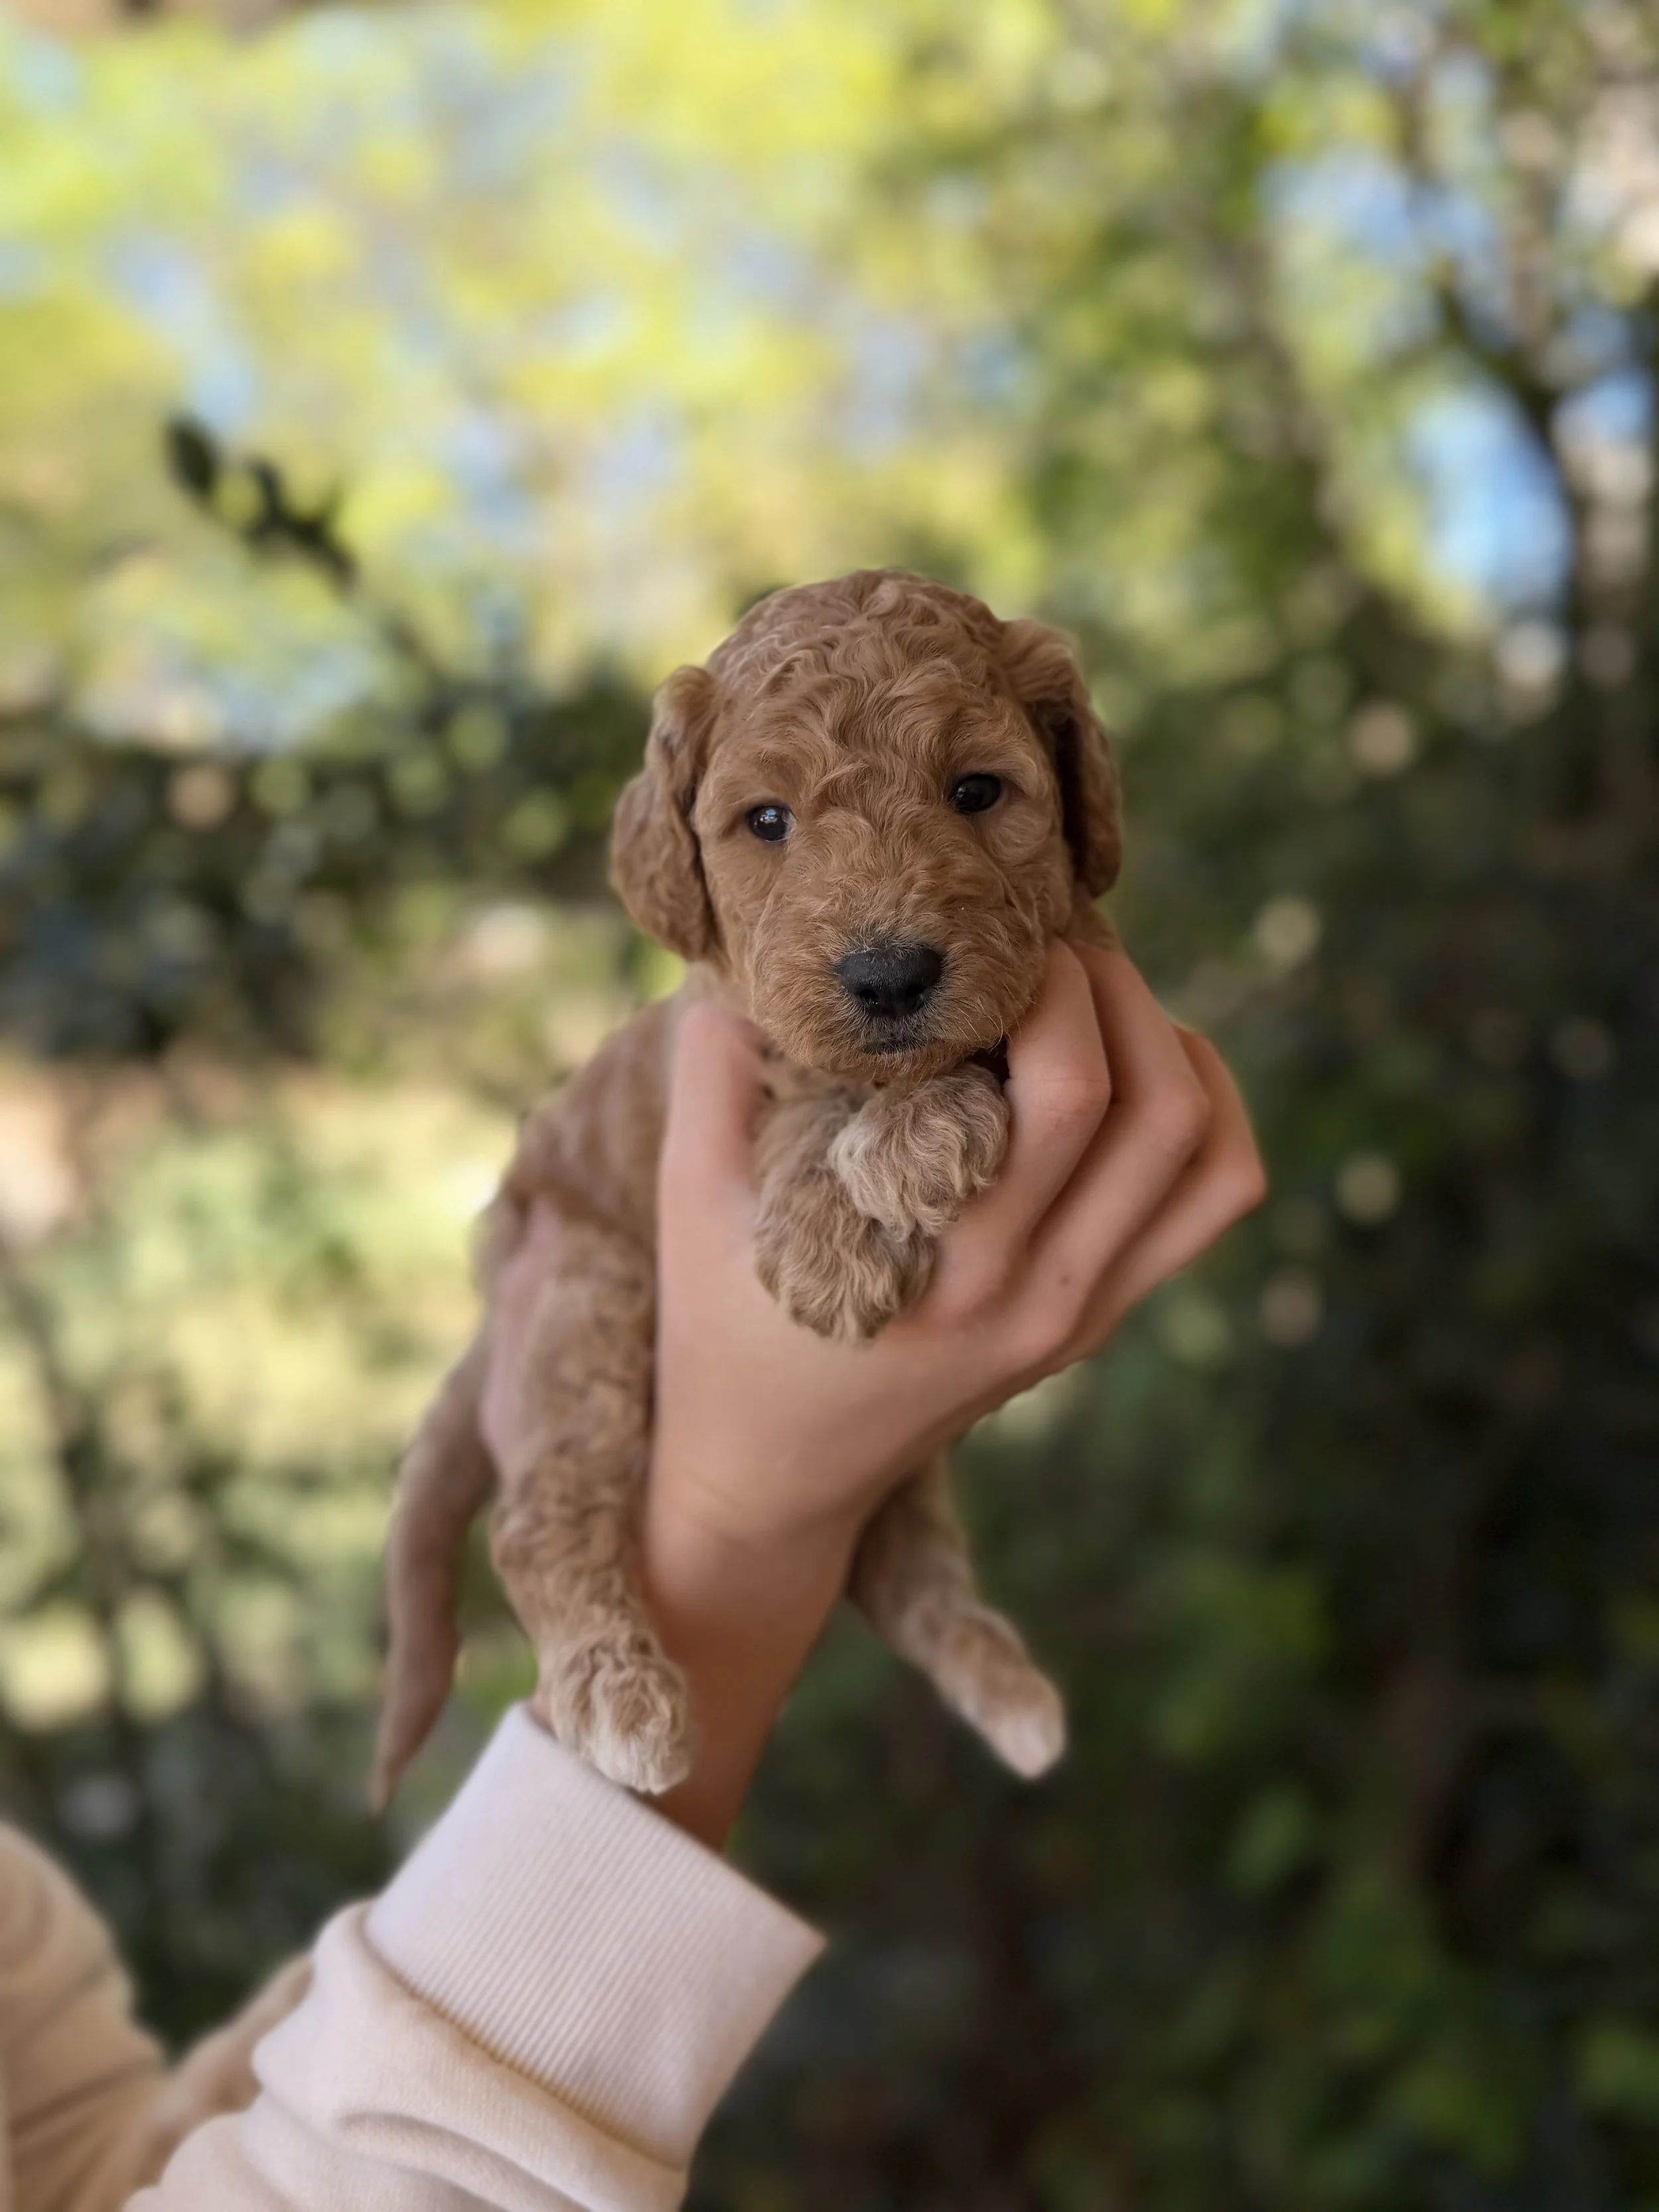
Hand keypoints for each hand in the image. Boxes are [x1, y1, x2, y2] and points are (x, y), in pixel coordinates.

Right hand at [651, 942, 1262, 1547]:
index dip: (1052, 981)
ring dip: (1173, 1047)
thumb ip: (711, 1071)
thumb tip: (739, 959)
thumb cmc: (720, 1330)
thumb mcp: (689, 1200)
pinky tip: (1141, 1067)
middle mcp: (1037, 1296)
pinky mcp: (1099, 1318)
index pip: (1069, 1096)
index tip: (992, 934)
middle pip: (1157, 1107)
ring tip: (1092, 998)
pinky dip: (1208, 1115)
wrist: (773, 1480)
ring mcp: (1082, 1315)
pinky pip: (1212, 1201)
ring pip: (1209, 1155)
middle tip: (1044, 943)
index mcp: (948, 1264)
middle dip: (1115, 990)